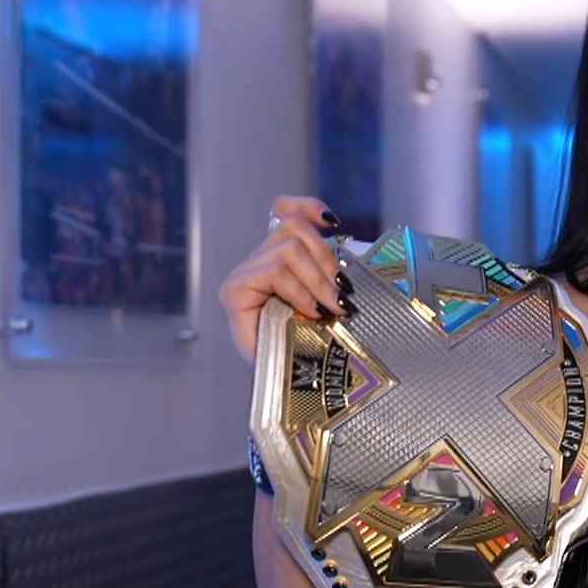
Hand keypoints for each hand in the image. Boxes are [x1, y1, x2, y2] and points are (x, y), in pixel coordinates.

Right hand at [218, 196, 347, 364]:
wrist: (286, 381)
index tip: (334, 222)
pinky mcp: (235, 290)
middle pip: (292, 227)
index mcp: (280, 257)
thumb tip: (352, 262)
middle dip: (326, 257)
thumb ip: (328, 276)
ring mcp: (245, 274)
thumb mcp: (326, 302)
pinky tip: (309, 310)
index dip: (308, 207)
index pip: (284, 211)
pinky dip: (298, 291)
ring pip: (287, 248)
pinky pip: (274, 272)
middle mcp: (258, 260)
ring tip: (330, 307)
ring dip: (317, 279)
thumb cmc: (307, 344)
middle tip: (343, 292)